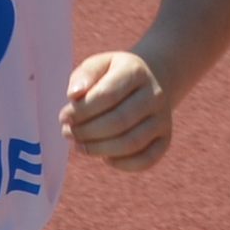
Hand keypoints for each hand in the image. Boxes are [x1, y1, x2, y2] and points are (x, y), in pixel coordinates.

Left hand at [64, 49, 176, 170]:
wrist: (150, 81)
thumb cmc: (114, 75)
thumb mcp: (99, 65)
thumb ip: (84, 75)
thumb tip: (74, 95)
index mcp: (136, 71)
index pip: (107, 94)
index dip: (81, 110)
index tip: (63, 116)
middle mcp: (155, 95)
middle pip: (119, 121)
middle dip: (87, 132)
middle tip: (68, 133)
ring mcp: (163, 118)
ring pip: (131, 143)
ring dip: (99, 150)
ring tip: (79, 146)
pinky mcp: (165, 139)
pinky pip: (146, 160)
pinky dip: (122, 164)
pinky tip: (105, 157)